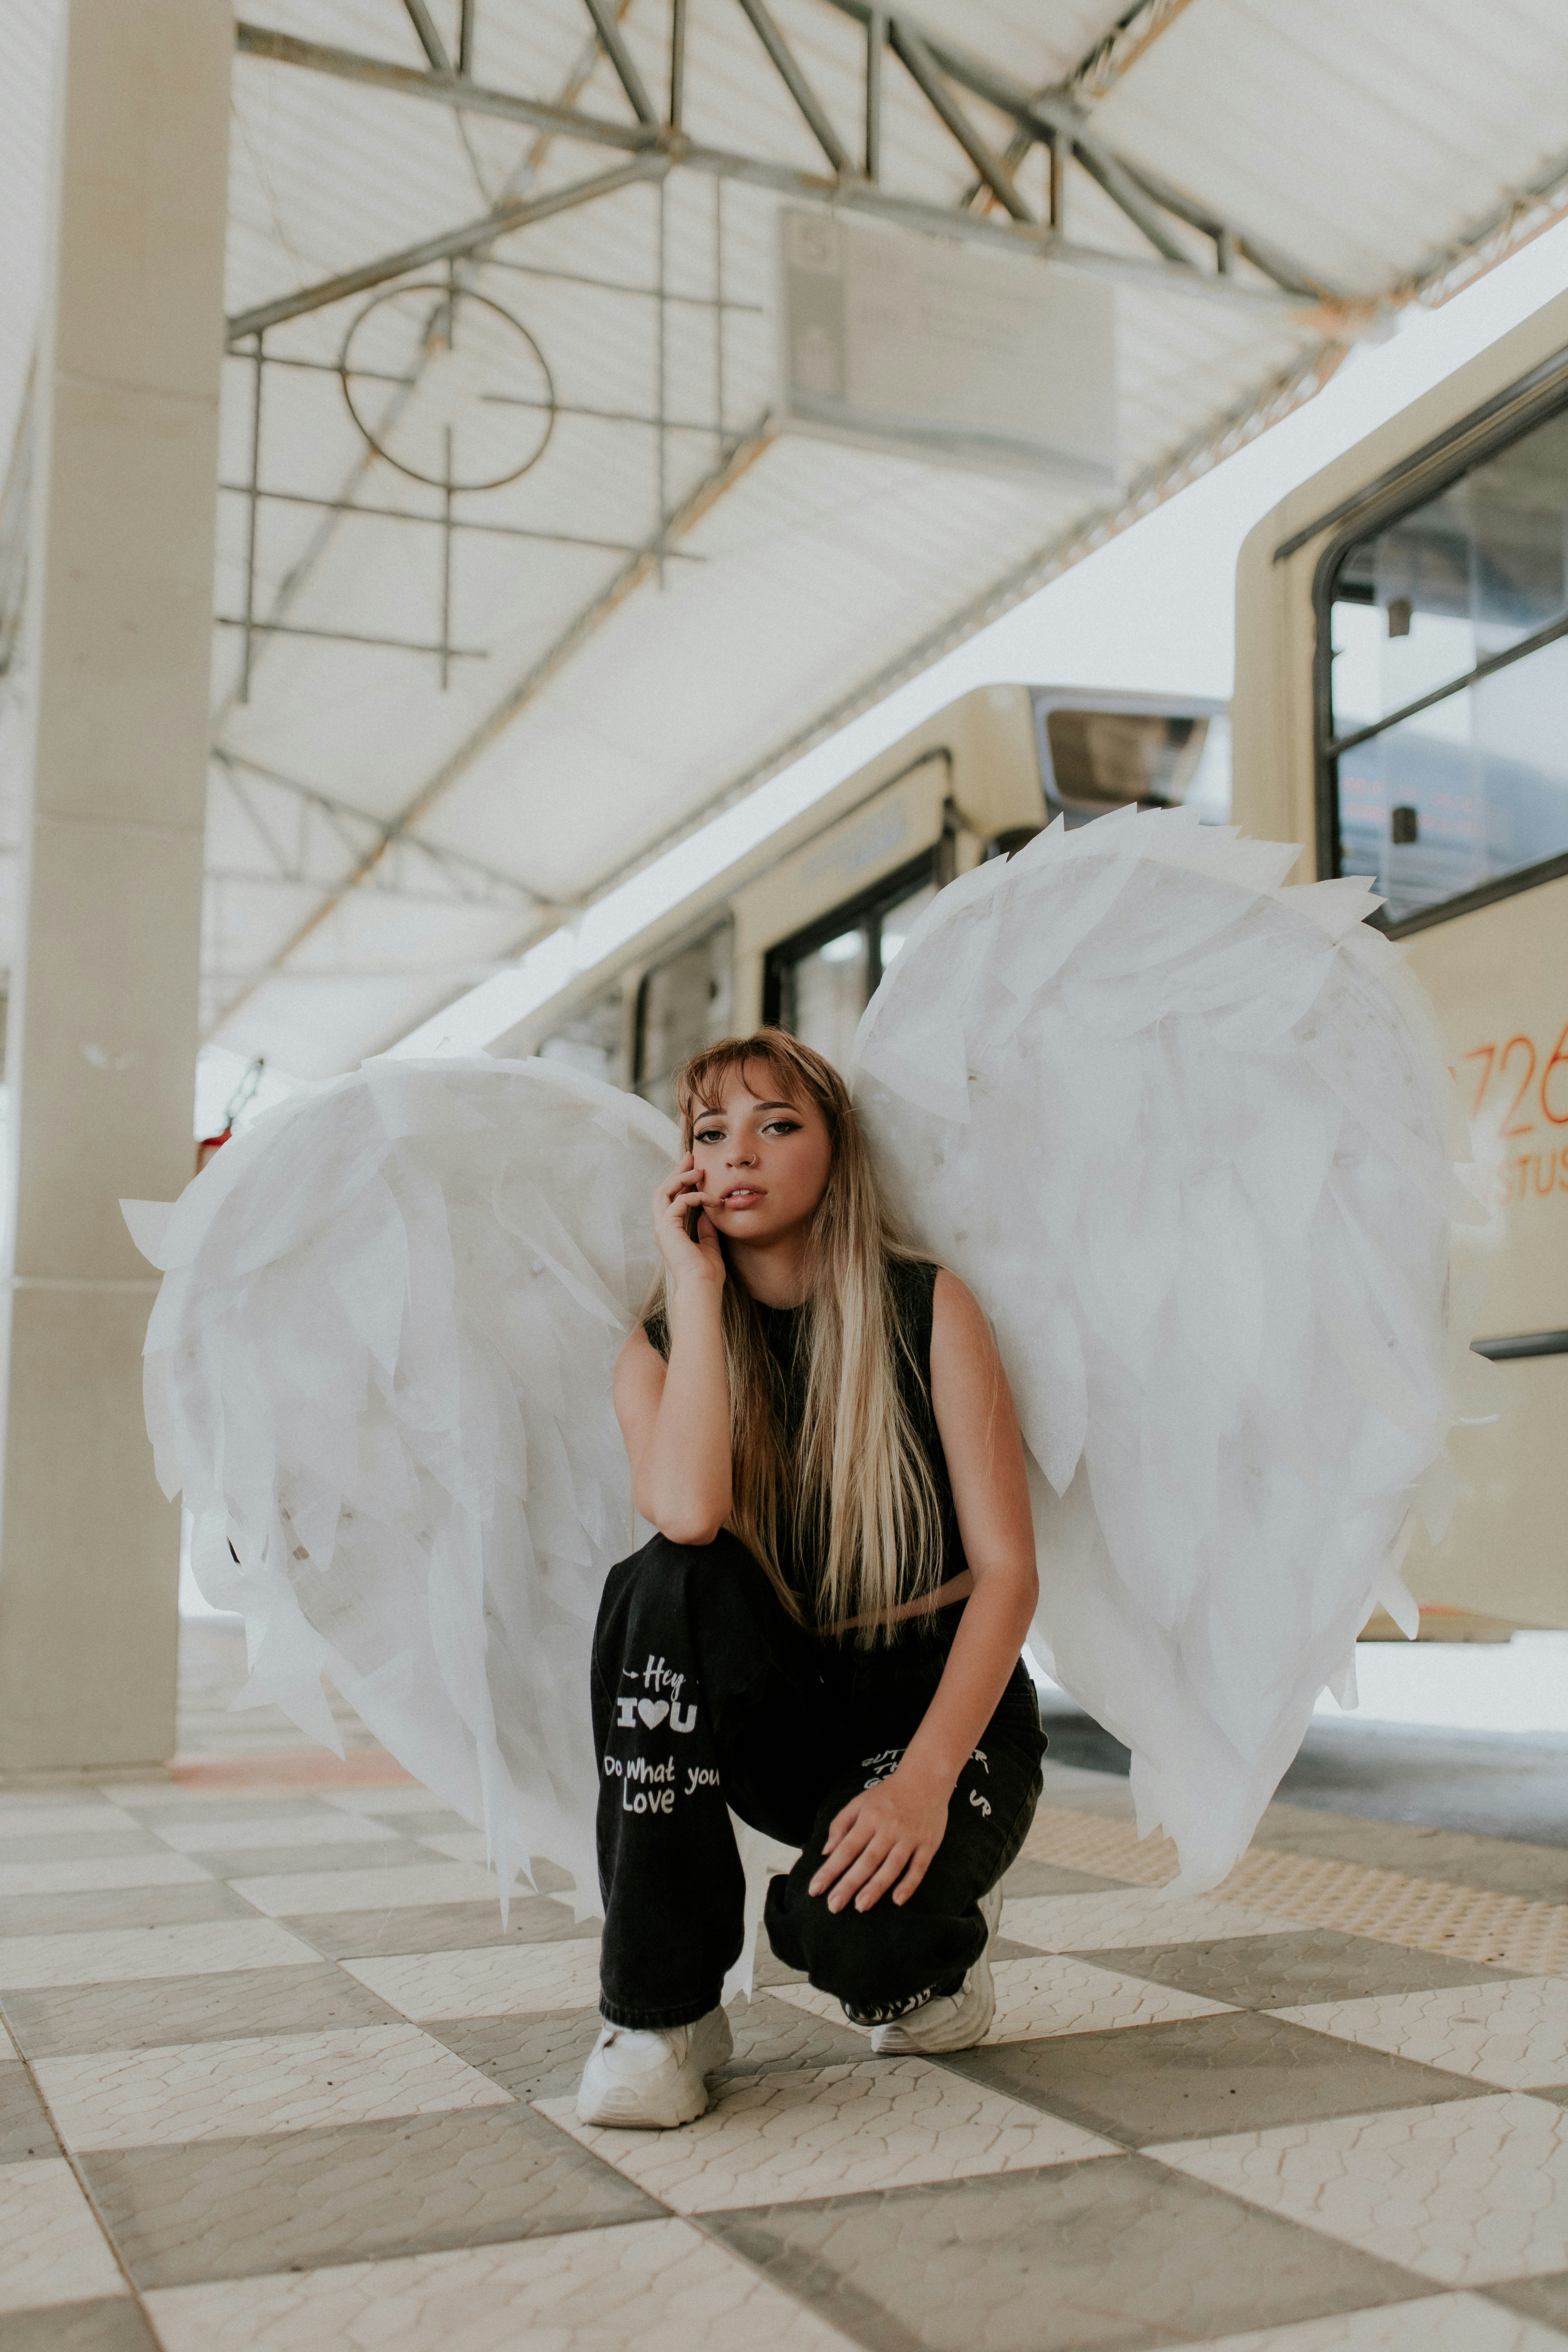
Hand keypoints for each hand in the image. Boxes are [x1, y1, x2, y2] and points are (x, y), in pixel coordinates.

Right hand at [653, 1155, 724, 1290]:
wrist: (702, 1289)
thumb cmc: (706, 1274)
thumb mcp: (709, 1245)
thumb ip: (706, 1230)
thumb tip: (708, 1214)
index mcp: (671, 1231)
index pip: (671, 1199)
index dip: (681, 1182)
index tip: (695, 1168)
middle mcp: (663, 1228)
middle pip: (663, 1190)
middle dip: (677, 1172)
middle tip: (691, 1157)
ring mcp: (663, 1228)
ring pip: (664, 1192)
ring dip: (681, 1178)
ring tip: (698, 1169)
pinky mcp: (667, 1229)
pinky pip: (679, 1202)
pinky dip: (695, 1197)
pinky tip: (711, 1199)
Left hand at [809, 1766, 949, 1913]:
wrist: (926, 1778)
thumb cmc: (888, 1794)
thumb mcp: (860, 1802)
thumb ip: (841, 1824)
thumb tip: (827, 1852)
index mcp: (869, 1818)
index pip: (846, 1848)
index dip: (830, 1870)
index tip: (815, 1889)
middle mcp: (889, 1828)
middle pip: (867, 1861)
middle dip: (849, 1884)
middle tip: (833, 1906)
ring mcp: (910, 1837)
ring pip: (891, 1866)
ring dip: (876, 1888)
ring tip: (860, 1906)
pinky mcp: (928, 1844)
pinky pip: (918, 1867)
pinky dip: (909, 1884)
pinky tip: (897, 1900)